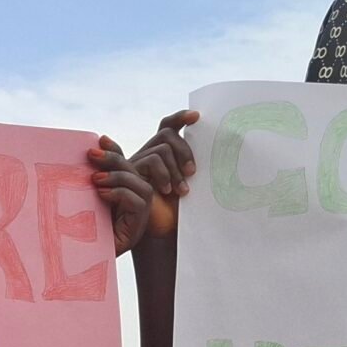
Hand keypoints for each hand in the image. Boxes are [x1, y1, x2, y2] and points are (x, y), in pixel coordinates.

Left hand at [88, 138, 154, 254]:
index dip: (115, 151)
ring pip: (142, 186)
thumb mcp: (80, 202)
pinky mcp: (138, 227)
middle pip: (135, 172)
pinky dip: (122, 194)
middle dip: (114, 159)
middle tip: (91, 154)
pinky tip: (102, 195)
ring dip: (119, 177)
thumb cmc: (76, 235)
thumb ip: (85, 183)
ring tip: (95, 179)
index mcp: (119, 194)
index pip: (125, 165)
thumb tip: (81, 154)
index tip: (99, 139)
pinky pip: (139, 202)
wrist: (78, 262)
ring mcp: (138, 216)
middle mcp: (133, 203)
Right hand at [125, 109, 197, 236]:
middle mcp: (149, 153)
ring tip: (181, 189)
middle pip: (167, 134)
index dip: (180, 117)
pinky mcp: (131, 173)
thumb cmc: (177, 209)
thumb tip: (215, 147)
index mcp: (163, 152)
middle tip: (192, 172)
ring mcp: (138, 162)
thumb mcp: (188, 182)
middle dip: (184, 150)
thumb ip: (192, 164)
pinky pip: (152, 159)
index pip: (169, 126)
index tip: (196, 117)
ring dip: (176, 168)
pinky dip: (164, 174)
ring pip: (162, 147)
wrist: (160, 229)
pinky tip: (167, 190)